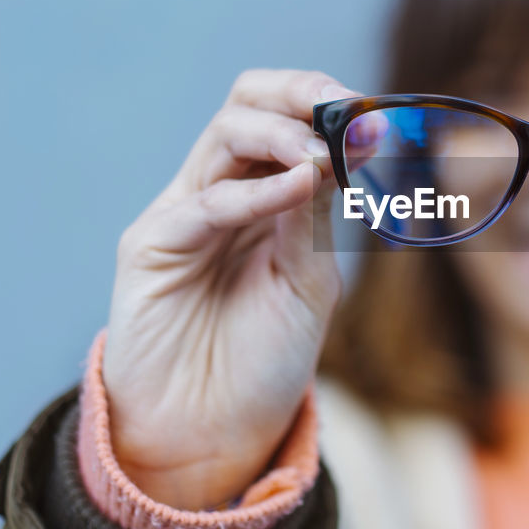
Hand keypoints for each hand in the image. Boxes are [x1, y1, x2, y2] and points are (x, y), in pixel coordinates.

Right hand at [102, 69, 352, 508]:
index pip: (289, 121)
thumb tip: (336, 151)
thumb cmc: (264, 362)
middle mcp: (223, 192)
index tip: (376, 114)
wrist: (212, 434)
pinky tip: (299, 186)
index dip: (328, 107)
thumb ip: (316, 219)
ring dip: (282, 134)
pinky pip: (207, 202)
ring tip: (323, 155)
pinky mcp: (152, 245)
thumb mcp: (309, 282)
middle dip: (297, 94)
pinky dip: (258, 191)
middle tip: (341, 105)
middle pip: (246, 105)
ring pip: (224, 135)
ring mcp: (185, 213)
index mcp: (267, 197)